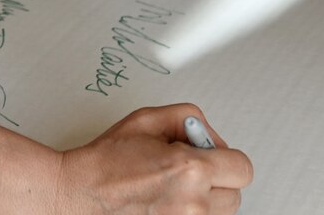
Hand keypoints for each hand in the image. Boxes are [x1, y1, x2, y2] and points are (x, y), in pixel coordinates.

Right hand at [55, 105, 252, 213]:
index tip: (214, 157)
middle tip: (188, 170)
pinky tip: (168, 200)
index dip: (227, 158)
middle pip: (235, 194)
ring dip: (205, 199)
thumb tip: (208, 135)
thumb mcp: (147, 119)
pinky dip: (190, 211)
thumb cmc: (107, 161)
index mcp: (190, 169)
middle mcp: (194, 203)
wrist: (81, 193)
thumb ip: (188, 118)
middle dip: (216, 179)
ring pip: (220, 212)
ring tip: (174, 187)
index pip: (242, 168)